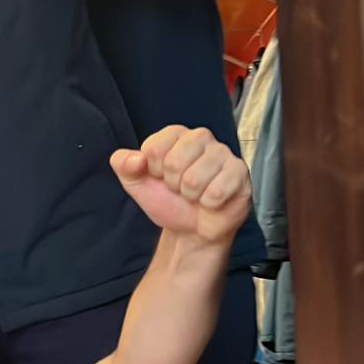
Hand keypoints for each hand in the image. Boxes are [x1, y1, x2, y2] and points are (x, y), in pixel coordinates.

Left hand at [110, 125, 249, 244]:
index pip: (153, 149)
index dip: (154, 171)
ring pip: (194, 179)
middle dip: (172, 184)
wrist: (191, 228)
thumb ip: (123, 165)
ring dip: (191, 195)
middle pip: (174, 163)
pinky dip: (209, 203)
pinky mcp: (240, 172)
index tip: (161, 177)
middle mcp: (200, 137)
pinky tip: (212, 200)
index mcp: (174, 134)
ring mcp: (223, 153)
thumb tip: (135, 159)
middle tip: (180, 188)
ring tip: (195, 194)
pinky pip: (217, 191)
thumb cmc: (167, 200)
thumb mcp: (135, 183)